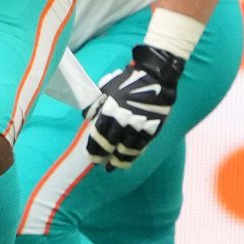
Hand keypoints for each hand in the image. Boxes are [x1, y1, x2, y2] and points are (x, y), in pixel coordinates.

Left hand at [85, 45, 182, 170]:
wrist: (156, 77)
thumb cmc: (127, 81)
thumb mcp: (106, 88)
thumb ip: (96, 105)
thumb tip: (87, 119)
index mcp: (110, 109)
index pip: (99, 134)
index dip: (94, 147)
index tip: (91, 156)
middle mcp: (124, 120)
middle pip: (111, 144)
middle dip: (103, 155)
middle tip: (99, 163)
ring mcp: (139, 125)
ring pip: (126, 149)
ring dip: (118, 160)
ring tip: (113, 166)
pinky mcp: (152, 129)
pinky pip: (141, 147)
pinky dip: (133, 156)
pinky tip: (127, 160)